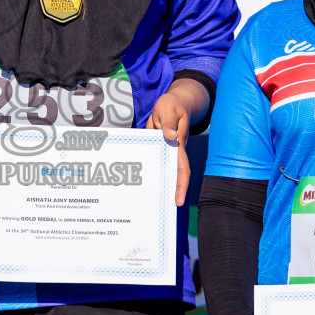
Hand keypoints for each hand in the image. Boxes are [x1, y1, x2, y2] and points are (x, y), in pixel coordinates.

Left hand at [146, 91, 191, 205]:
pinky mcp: (155, 149)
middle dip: (169, 193)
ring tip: (146, 202)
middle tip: (162, 211)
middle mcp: (172, 152)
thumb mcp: (169, 109)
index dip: (181, 185)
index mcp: (178, 145)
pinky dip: (144, 171)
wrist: (171, 103)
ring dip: (156, 185)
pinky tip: (133, 180)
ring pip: (160, 171)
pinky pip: (151, 162)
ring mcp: (163, 151)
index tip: (178, 200)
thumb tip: (171, 136)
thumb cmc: (172, 106)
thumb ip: (168, 122)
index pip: (181, 168)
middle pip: (172, 176)